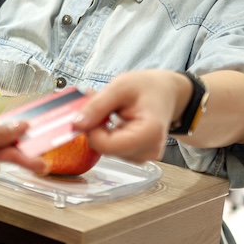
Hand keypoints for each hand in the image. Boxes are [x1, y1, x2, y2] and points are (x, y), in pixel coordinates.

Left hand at [71, 69, 187, 162]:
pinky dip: (108, 135)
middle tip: (100, 104)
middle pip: (106, 148)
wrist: (167, 93)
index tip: (90, 112)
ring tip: (112, 111)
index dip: (91, 130)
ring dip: (101, 130)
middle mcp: (149, 151)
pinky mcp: (138, 156)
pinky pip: (113, 149)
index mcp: (149, 133)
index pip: (106, 146)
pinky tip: (115, 120)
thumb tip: (76, 124)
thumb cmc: (148, 87)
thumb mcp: (120, 87)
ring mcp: (144, 156)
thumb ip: (97, 106)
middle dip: (96, 127)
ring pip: (107, 150)